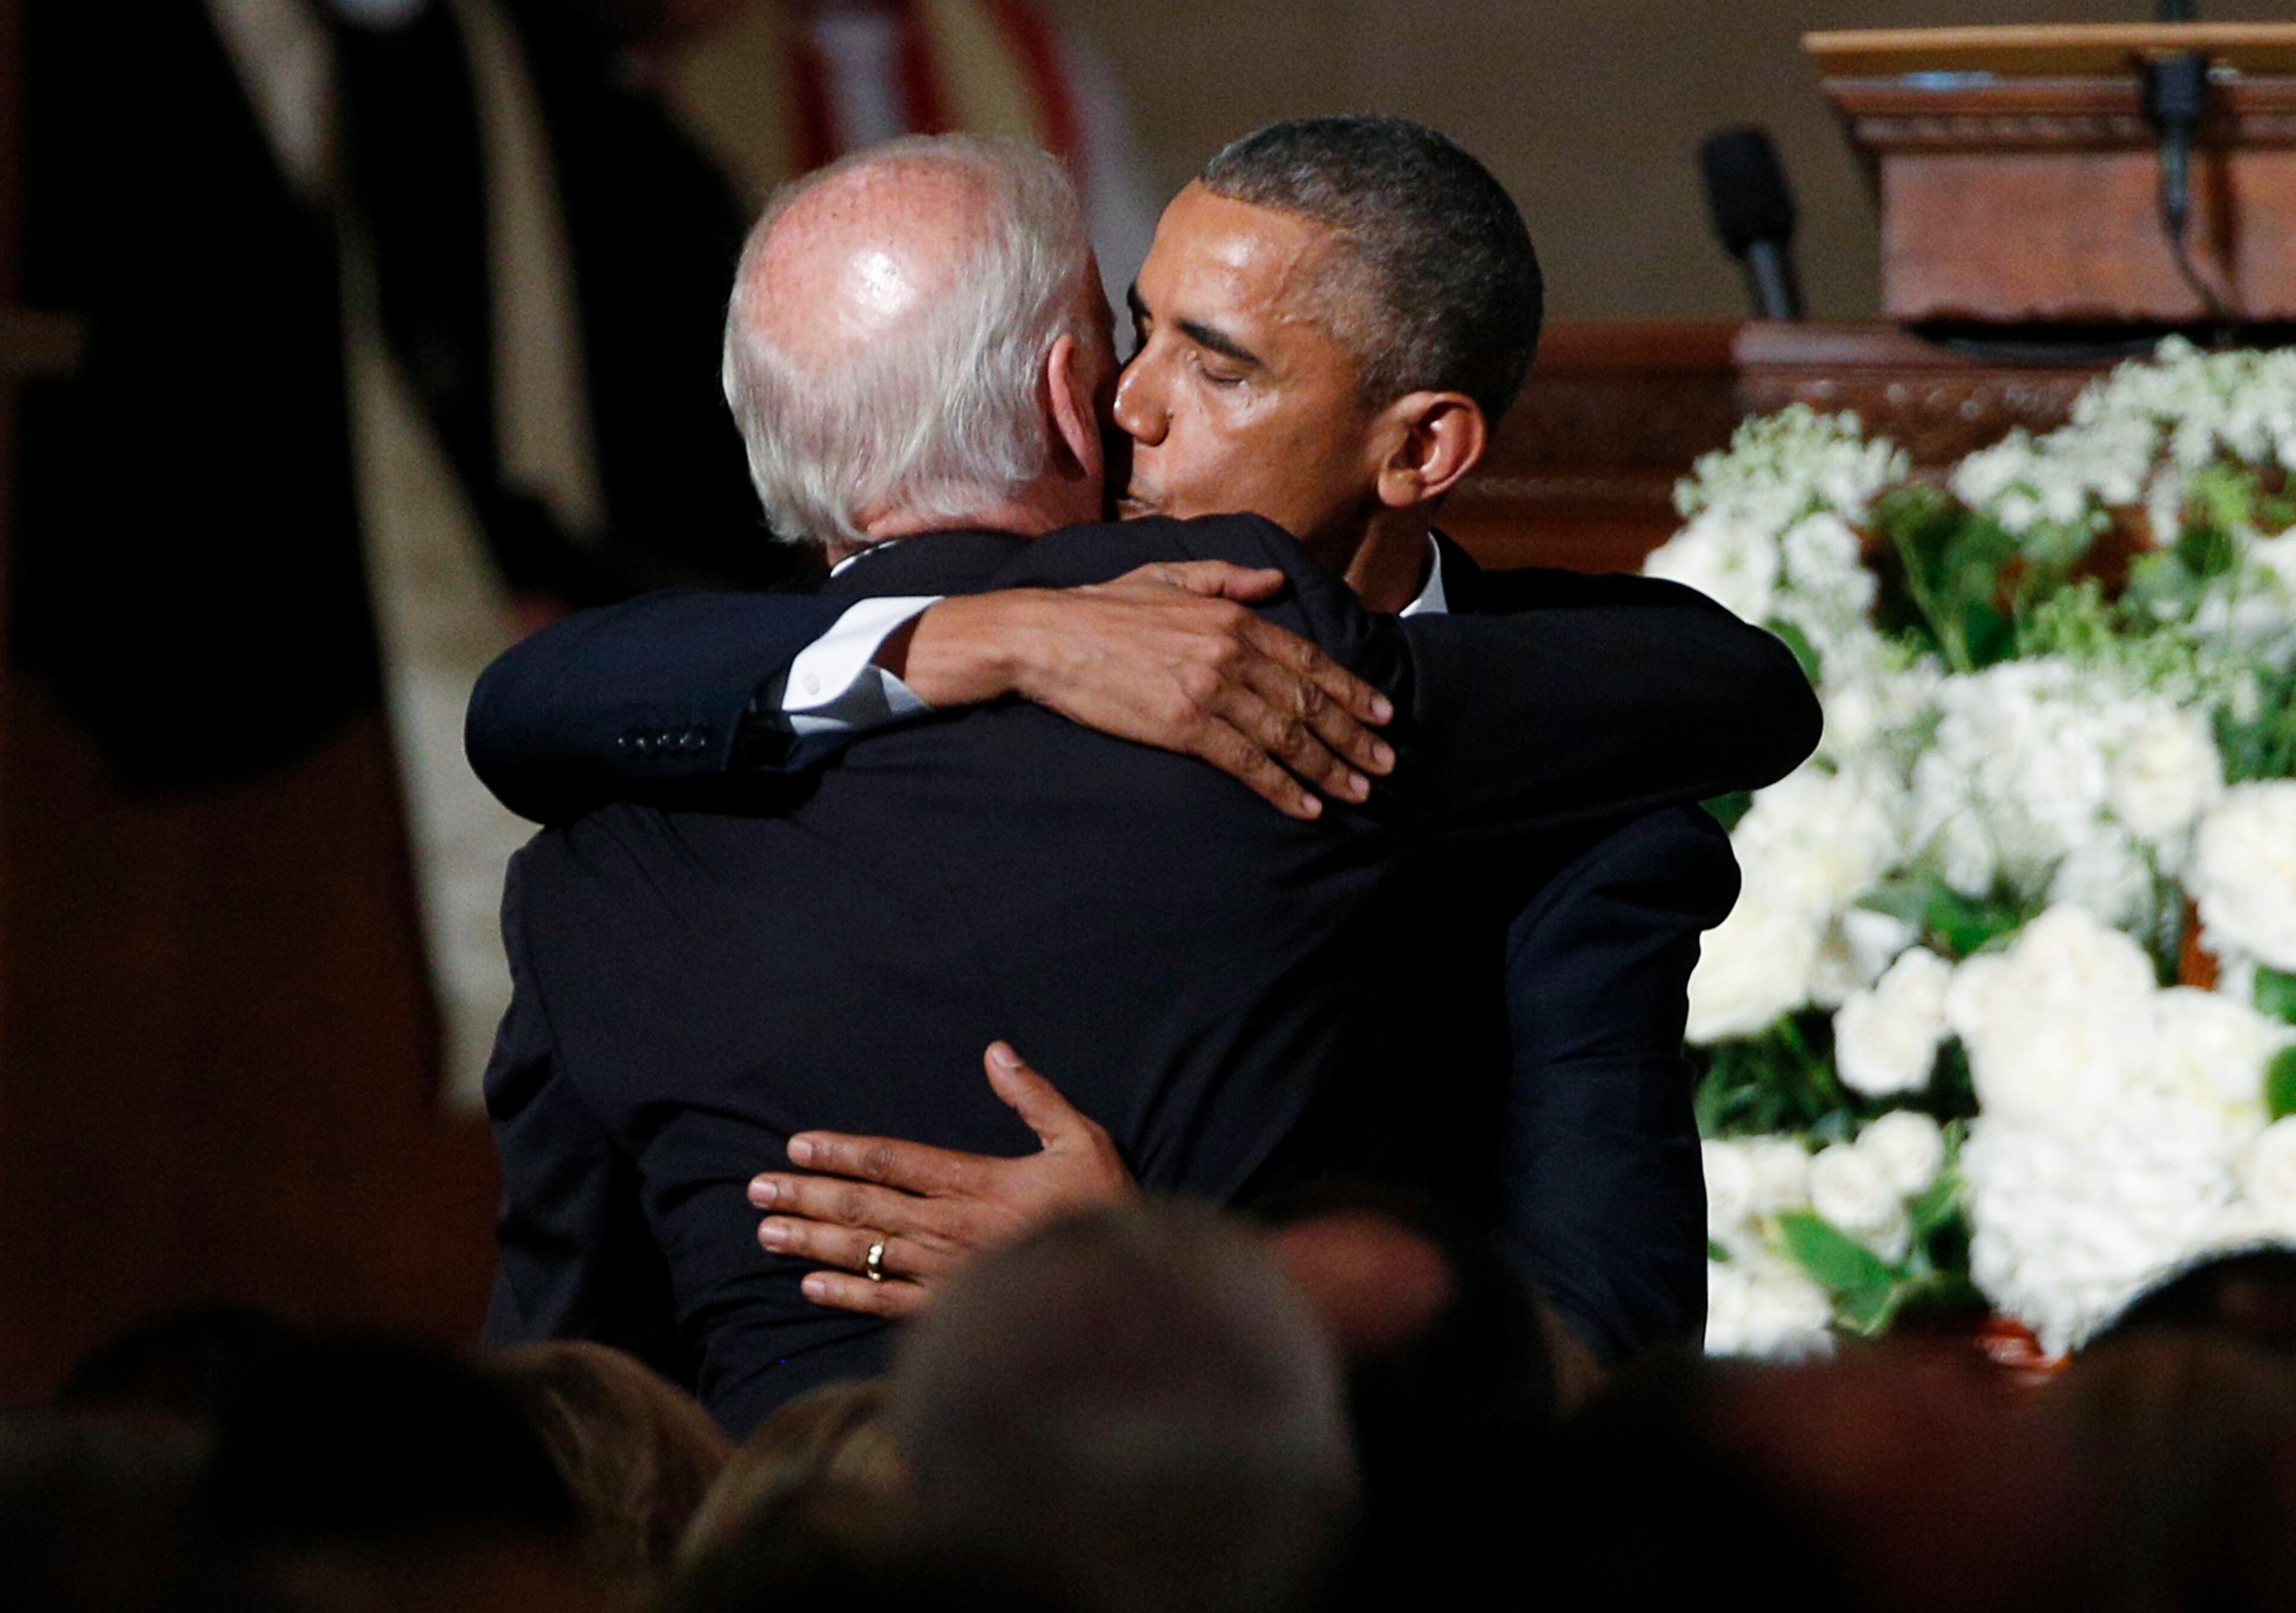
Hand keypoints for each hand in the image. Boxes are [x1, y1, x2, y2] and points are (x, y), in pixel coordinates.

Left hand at [748, 1042, 1136, 1317]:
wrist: (1123, 1295)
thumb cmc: (1104, 1210)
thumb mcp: (1081, 1141)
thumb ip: (1035, 1097)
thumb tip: (996, 1051)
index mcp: (978, 1183)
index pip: (894, 1161)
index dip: (841, 1152)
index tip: (797, 1146)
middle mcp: (951, 1227)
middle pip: (865, 1207)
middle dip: (807, 1196)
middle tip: (756, 1190)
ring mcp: (949, 1272)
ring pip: (867, 1252)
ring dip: (812, 1241)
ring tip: (767, 1232)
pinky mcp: (955, 1309)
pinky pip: (890, 1302)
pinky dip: (848, 1293)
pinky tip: (811, 1284)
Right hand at [888, 562, 1394, 820]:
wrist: (1047, 636)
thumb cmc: (1102, 608)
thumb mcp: (1168, 577)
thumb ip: (1227, 578)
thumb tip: (1275, 584)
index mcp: (1231, 615)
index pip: (1307, 658)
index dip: (1350, 689)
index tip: (1383, 713)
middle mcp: (1230, 651)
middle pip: (1307, 701)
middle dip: (1353, 736)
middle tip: (1386, 764)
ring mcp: (1209, 690)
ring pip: (1285, 735)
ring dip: (1329, 767)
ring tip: (1360, 791)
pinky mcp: (1184, 726)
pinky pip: (1246, 762)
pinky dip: (1281, 786)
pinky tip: (1306, 805)